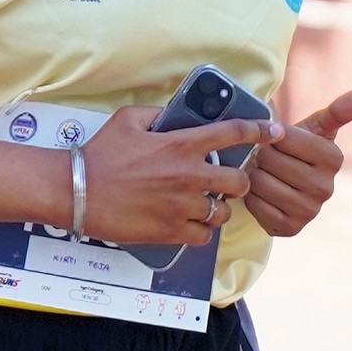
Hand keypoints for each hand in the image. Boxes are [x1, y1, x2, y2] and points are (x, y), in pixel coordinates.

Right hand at [70, 103, 260, 254]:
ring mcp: (181, 206)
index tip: (274, 132)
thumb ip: (159, 115)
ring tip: (203, 206)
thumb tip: (176, 115)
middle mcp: (189, 176)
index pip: (234, 134)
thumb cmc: (100, 154)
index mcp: (181, 144)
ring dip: (217, 209)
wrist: (77, 191)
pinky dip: (200, 230)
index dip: (260, 131)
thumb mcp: (128, 120)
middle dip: (238, 183)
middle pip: (239, 182)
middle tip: (225, 184)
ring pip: (222, 213)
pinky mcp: (171, 231)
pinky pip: (203, 235)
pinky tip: (188, 224)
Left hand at [242, 86, 351, 239]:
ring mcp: (309, 211)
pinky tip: (262, 193)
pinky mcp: (291, 228)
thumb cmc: (299, 150)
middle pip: (269, 160)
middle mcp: (326, 188)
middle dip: (260, 155)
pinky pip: (255, 206)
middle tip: (266, 158)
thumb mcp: (315, 128)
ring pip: (260, 182)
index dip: (271, 135)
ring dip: (253, 175)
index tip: (275, 138)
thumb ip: (337, 111)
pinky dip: (252, 198)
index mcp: (333, 158)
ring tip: (263, 173)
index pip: (283, 137)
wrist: (288, 187)